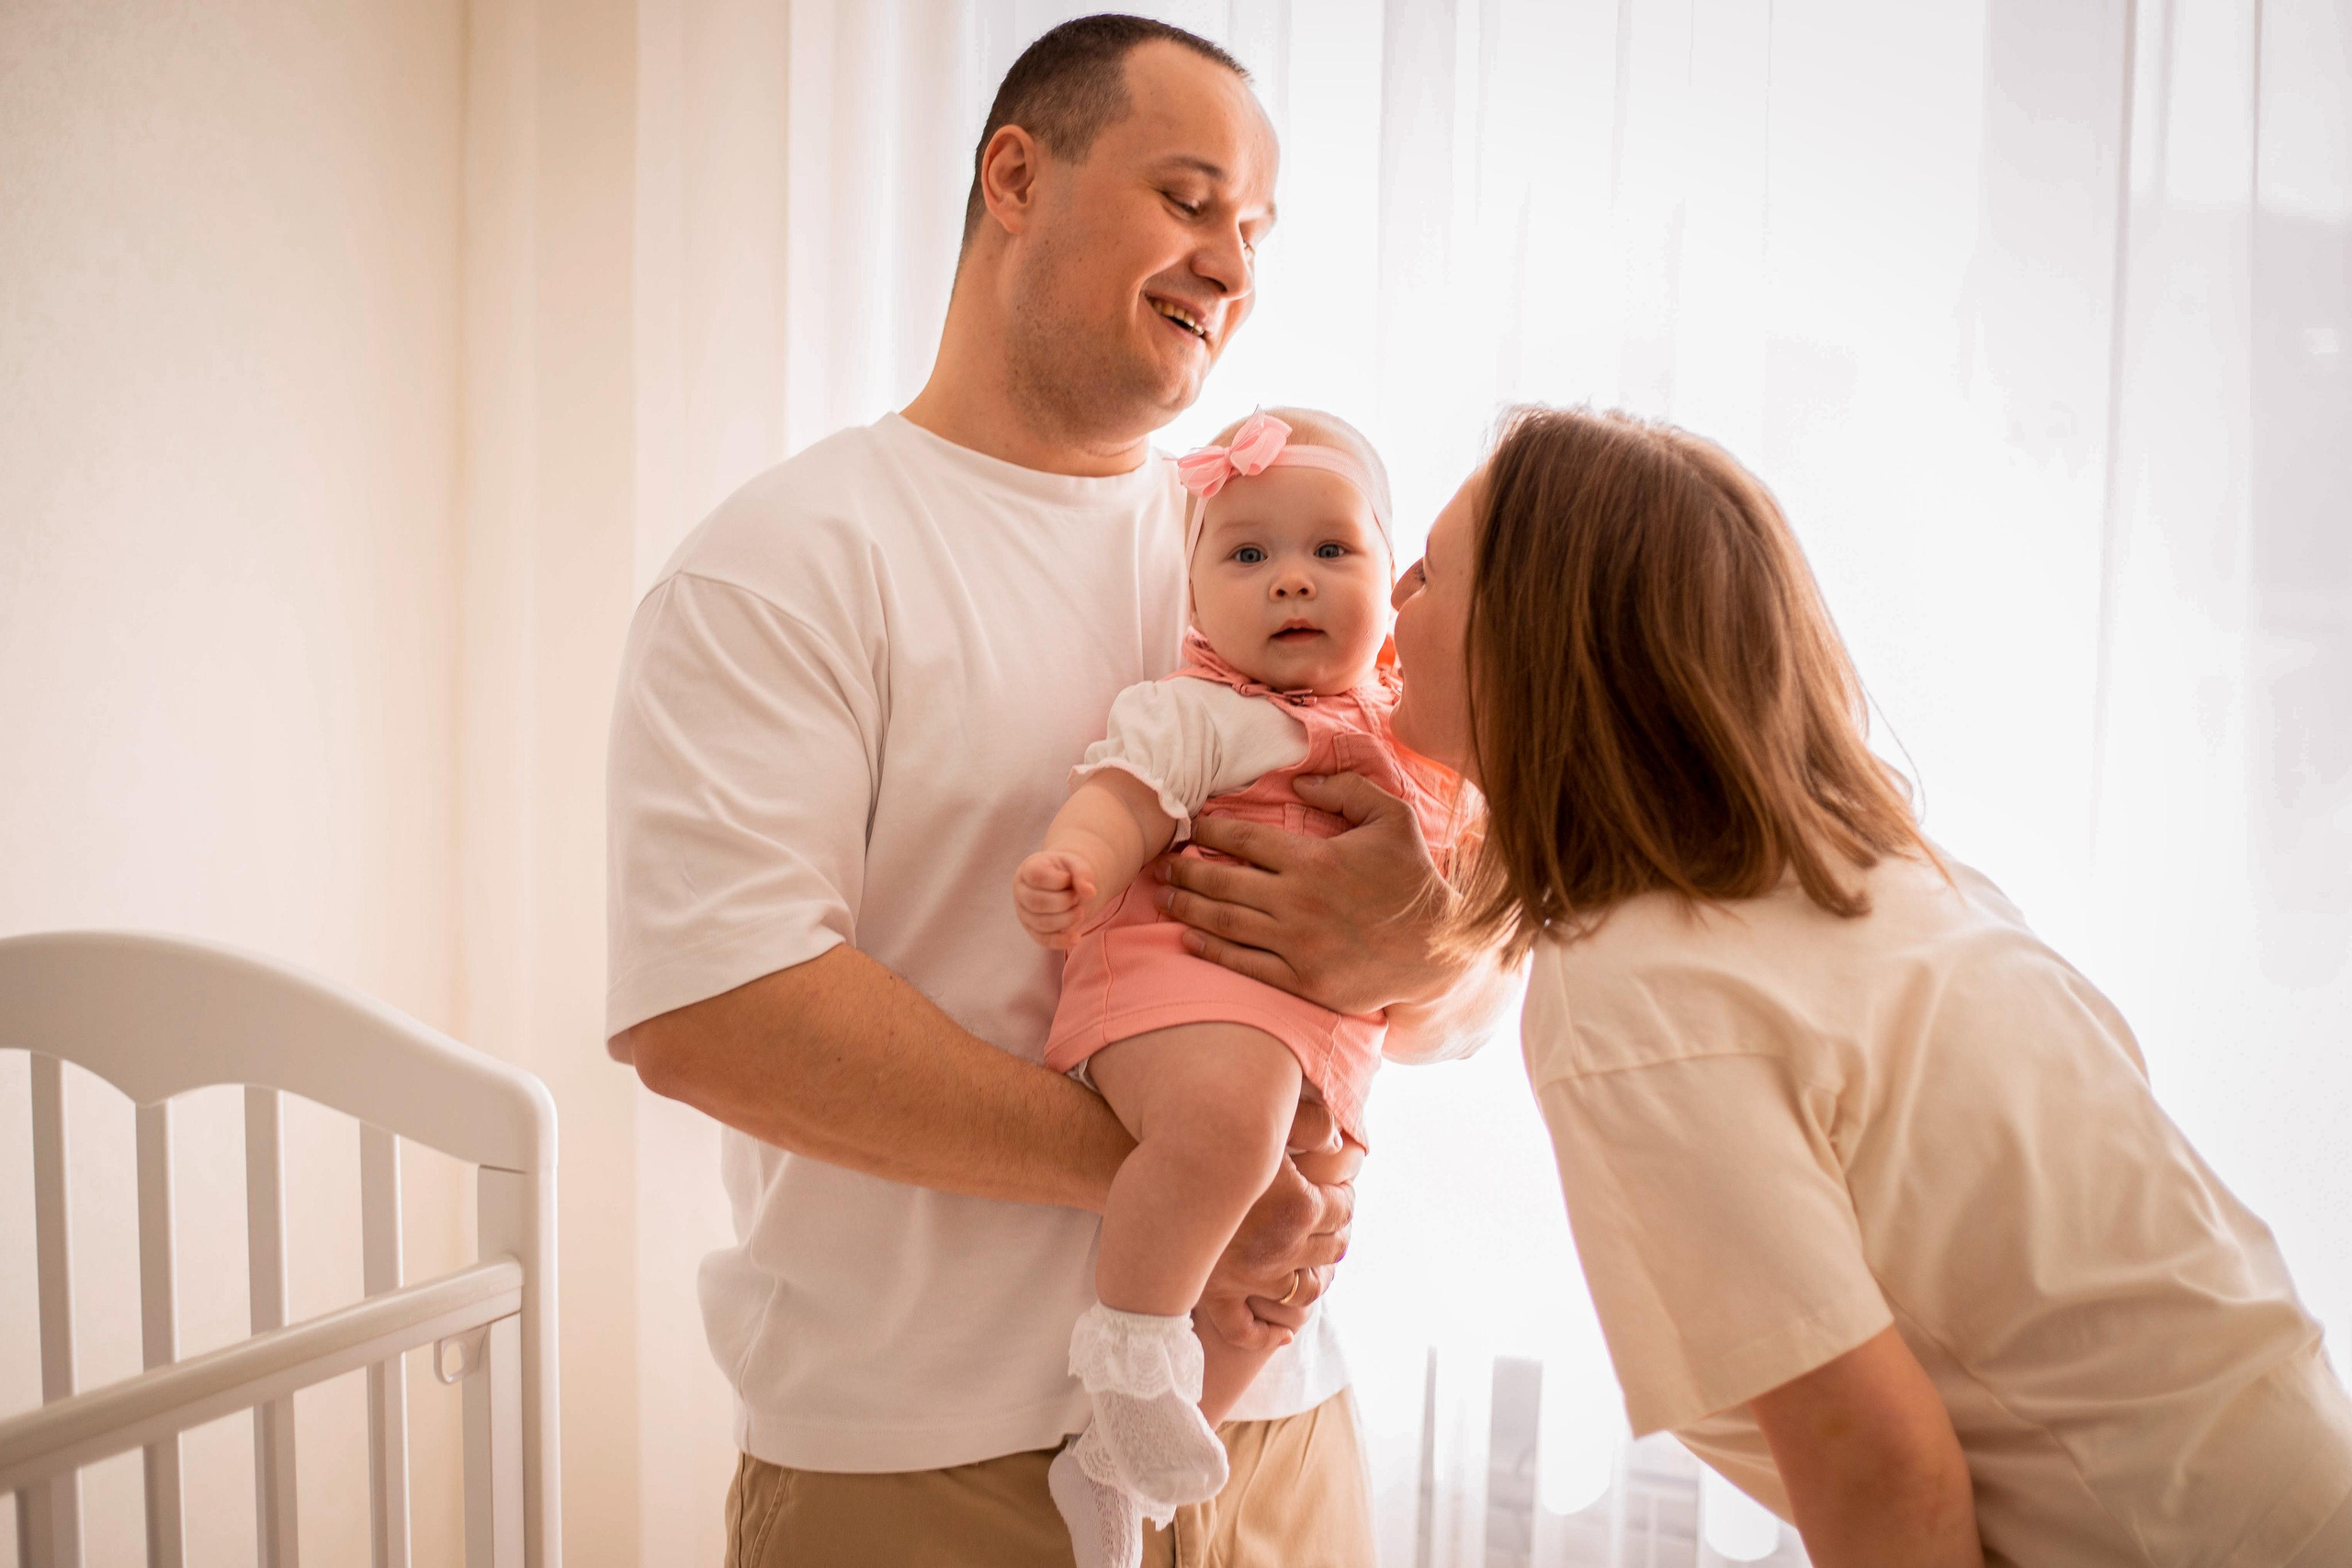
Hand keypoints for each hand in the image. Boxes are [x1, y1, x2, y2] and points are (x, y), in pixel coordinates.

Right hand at [1013, 850, 1097, 948]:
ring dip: (1067, 919)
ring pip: (1042, 923)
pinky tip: (1076, 937)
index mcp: (1028, 869)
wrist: (1063, 885)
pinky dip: (1061, 941)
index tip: (1069, 878)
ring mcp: (1025, 913)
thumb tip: (1090, 893)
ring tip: (1079, 911)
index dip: (1058, 880)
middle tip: (1076, 897)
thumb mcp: (1075, 865)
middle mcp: (1021, 892)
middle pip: (1038, 902)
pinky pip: (1044, 940)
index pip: (1037, 877)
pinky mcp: (1033, 931)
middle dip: (1064, 902)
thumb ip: (1082, 873)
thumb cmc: (1066, 872)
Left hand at [1158, 772, 1460, 1015]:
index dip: (1209, 832)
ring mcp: (1298, 944)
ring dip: (1189, 910)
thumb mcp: (1392, 819)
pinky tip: (1190, 939)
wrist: (1440, 951)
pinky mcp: (1302, 980)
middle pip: (1223, 883)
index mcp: (1314, 859)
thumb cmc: (1414, 881)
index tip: (1191, 828)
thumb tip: (1298, 781)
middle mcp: (1298, 901)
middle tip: (1163, 866)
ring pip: (1226, 924)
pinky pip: (1245, 964)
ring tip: (1165, 899)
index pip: (1244, 840)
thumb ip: (1346, 790)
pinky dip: (1212, 951)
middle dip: (1186, 872)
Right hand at [1198, 1100, 1361, 1350]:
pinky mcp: (1216, 1294)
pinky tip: (1282, 1332)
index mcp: (1299, 1207)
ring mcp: (1251, 1278)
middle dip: (1338, 1233)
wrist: (1153, 1167)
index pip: (1343, 1209)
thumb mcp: (1268, 1122)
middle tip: (1331, 1220)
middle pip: (1331, 1251)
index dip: (1346, 1197)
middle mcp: (1281, 1249)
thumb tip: (1342, 1141)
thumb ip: (1313, 1125)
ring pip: (1304, 1292)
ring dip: (1316, 1277)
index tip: (1340, 1189)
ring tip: (1312, 1260)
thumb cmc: (1213, 1137)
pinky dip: (1268, 1335)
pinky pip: (1246, 1329)